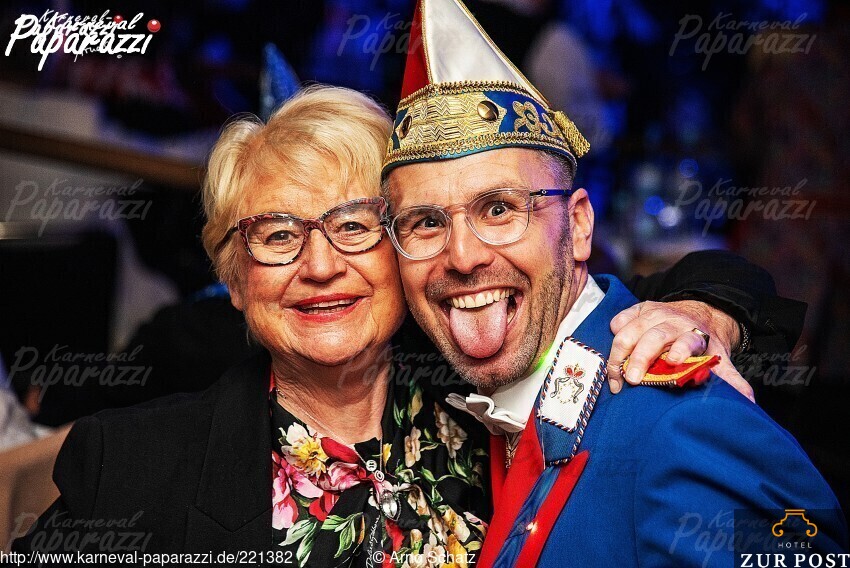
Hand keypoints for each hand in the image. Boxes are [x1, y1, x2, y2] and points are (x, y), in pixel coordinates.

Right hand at [607, 300, 754, 401]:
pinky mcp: (639, 309)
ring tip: (615, 377)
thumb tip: (748, 404)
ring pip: (629, 330)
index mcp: (696, 335)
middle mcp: (673, 321)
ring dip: (618, 354)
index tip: (674, 361)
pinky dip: (614, 333)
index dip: (681, 349)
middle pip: (653, 336)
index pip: (688, 340)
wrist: (697, 313)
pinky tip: (614, 352)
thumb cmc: (703, 343)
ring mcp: (653, 313)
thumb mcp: (719, 359)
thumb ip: (730, 380)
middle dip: (640, 357)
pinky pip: (620, 319)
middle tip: (631, 380)